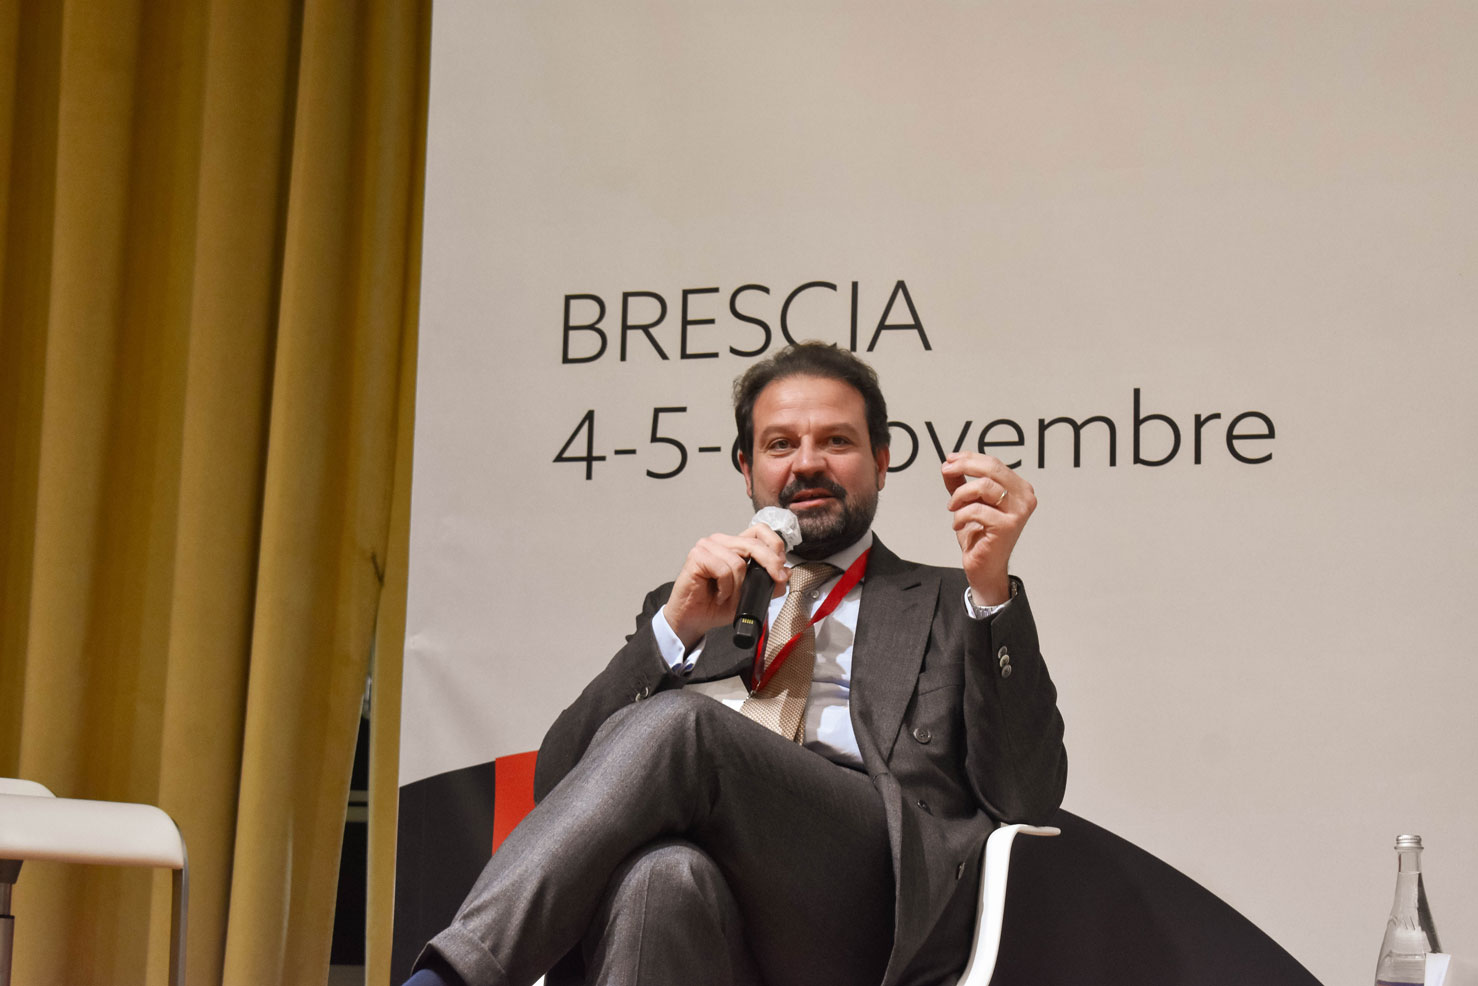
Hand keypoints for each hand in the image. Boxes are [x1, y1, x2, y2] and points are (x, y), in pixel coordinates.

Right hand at [662, 524, 788, 648]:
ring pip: (738, 562)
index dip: (774, 545)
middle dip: (770, 563)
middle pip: (754, 543)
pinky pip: (723, 570)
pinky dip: (725, 588)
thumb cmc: (716, 605)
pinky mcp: (697, 557)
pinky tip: (719, 595)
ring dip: (738, 586)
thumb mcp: (750, 596)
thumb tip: (786, 573)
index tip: (780, 567)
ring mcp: (708, 547)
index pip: (759, 531)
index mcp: (735, 546)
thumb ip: (769, 584)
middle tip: (775, 578)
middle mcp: (722, 542)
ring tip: (728, 595)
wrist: (694, 619)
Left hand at [941, 451, 1035, 605]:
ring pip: (984, 486)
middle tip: (946, 470)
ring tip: (953, 507)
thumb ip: (961, 483)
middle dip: (964, 466)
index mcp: (1019, 489)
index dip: (969, 458)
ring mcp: (1018, 512)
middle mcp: (1024, 499)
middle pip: (992, 469)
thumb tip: (948, 465)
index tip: (950, 460)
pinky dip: (960, 516)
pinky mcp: (1007, 526)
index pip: (994, 464)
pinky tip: (958, 524)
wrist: (984, 567)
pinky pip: (976, 510)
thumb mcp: (969, 503)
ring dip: (960, 494)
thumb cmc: (980, 536)